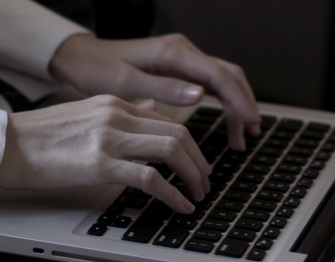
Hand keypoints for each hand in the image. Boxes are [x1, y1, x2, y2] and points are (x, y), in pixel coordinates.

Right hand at [0, 96, 210, 213]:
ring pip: (172, 150)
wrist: (6, 145)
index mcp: (115, 103)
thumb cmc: (41, 135)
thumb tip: (151, 110)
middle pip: (179, 132)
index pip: (169, 120)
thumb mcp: (86, 112)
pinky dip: (173, 194)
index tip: (197, 164)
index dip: (191, 145)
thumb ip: (121, 112)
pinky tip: (180, 205)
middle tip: (205, 182)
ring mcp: (109, 138)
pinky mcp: (100, 163)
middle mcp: (117, 115)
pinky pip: (151, 178)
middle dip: (200, 161)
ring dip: (193, 176)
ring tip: (197, 195)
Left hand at [48, 34, 260, 150]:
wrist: (83, 58)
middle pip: (228, 75)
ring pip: (222, 79)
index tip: (251, 122)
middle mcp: (182, 51)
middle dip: (243, 104)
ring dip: (236, 105)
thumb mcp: (126, 84)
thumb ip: (164, 89)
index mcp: (172, 54)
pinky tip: (228, 120)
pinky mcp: (179, 67)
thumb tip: (201, 95)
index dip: (238, 99)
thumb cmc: (98, 70)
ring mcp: (182, 58)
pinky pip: (211, 83)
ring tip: (242, 136)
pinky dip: (224, 102)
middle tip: (249, 135)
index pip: (218, 75)